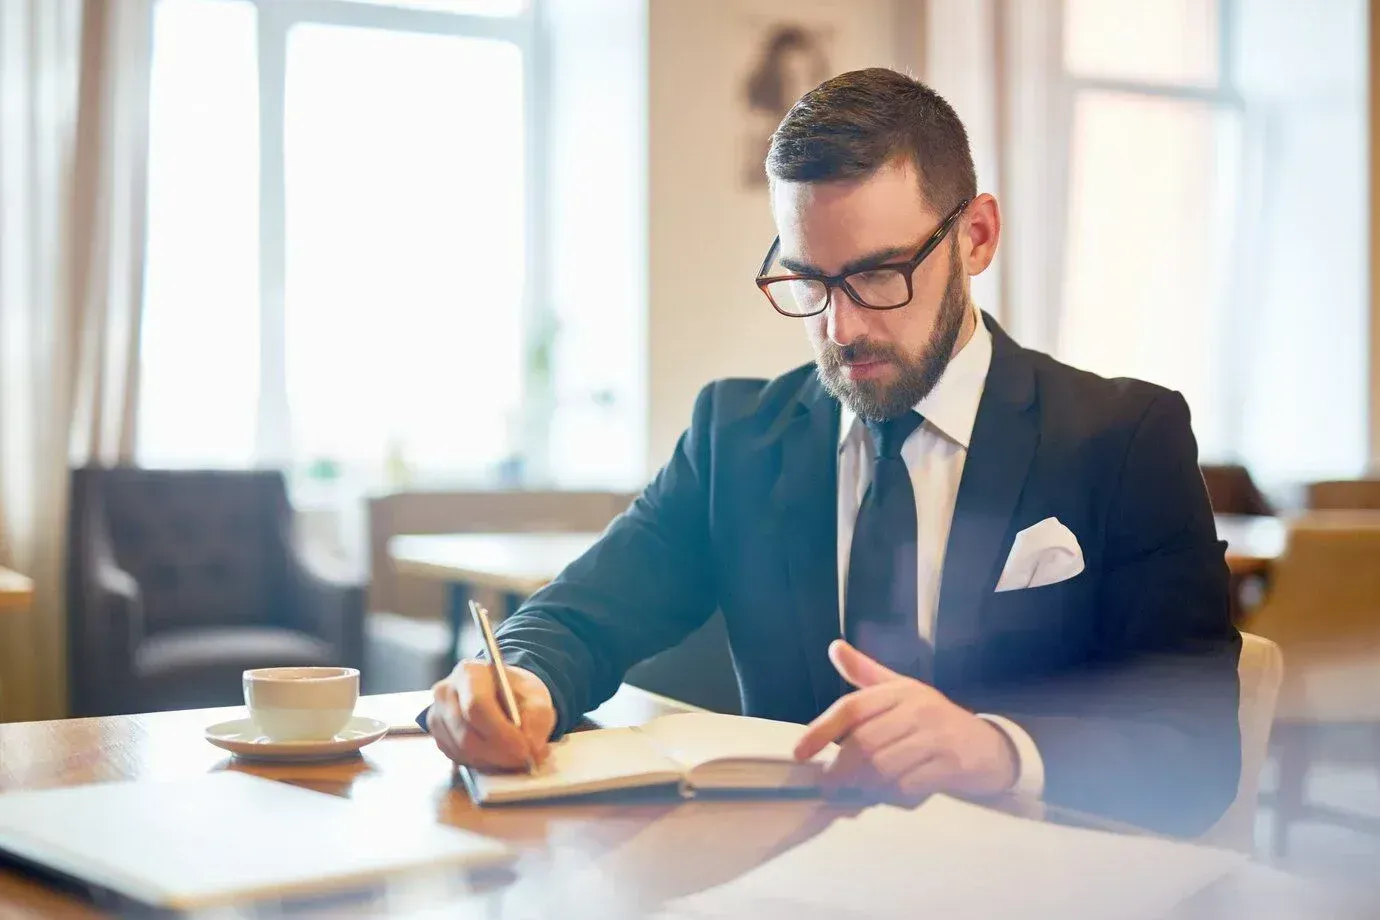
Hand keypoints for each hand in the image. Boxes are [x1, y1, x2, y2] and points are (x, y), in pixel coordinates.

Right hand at [428, 660, 556, 770]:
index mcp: (470, 672)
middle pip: (466, 734)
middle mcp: (446, 692)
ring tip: (514, 757)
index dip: (501, 733)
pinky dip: (481, 763)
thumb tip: (531, 746)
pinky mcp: (438, 736)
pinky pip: (457, 758)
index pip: (477, 705)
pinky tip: (498, 756)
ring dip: (492, 761)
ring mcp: (437, 715)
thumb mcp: (536, 697)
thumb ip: (538, 717)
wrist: (503, 695)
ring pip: (461, 751)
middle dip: (499, 753)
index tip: (524, 749)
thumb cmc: (517, 694)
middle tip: (524, 760)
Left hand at [793, 640, 1016, 800]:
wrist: (991, 746)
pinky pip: (909, 786)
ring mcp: (937, 736)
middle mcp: (918, 709)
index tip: (799, 753)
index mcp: (900, 691)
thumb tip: (835, 647)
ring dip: (864, 786)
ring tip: (855, 795)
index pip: (852, 708)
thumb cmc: (936, 719)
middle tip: (828, 786)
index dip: (821, 730)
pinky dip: (892, 796)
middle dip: (840, 769)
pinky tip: (889, 797)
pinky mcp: (952, 764)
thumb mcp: (902, 690)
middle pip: (864, 743)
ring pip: (884, 767)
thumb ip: (865, 674)